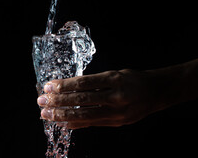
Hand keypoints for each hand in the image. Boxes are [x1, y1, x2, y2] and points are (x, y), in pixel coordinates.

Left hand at [37, 69, 171, 128]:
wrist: (157, 92)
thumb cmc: (133, 79)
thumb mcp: (114, 73)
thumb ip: (93, 81)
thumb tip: (68, 87)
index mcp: (114, 79)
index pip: (83, 83)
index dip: (63, 86)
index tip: (48, 86)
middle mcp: (115, 96)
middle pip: (81, 100)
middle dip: (58, 102)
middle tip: (41, 102)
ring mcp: (117, 112)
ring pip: (84, 115)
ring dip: (62, 116)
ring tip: (46, 115)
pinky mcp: (116, 123)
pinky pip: (92, 124)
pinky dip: (76, 124)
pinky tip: (63, 123)